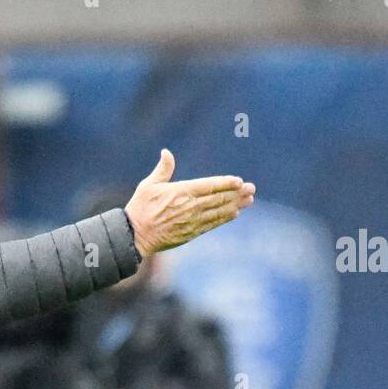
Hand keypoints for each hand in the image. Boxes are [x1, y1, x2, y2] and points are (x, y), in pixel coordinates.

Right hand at [124, 149, 254, 256]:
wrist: (135, 236)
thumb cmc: (140, 208)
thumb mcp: (148, 185)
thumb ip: (163, 169)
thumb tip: (167, 152)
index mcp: (180, 192)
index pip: (209, 186)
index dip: (225, 183)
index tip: (239, 181)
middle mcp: (190, 207)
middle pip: (218, 198)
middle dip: (237, 194)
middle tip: (252, 188)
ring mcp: (192, 221)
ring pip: (218, 212)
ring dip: (235, 205)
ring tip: (249, 200)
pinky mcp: (191, 233)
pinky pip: (212, 224)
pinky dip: (224, 218)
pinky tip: (234, 213)